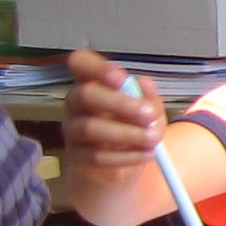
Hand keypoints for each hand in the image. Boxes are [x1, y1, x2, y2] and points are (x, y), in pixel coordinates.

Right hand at [61, 47, 165, 177]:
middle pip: (85, 94)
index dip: (98, 67)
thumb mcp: (149, 109)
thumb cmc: (133, 125)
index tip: (122, 79)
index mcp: (92, 81)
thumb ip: (149, 97)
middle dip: (120, 103)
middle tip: (149, 114)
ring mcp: (72, 129)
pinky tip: (147, 154)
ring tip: (153, 138)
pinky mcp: (77, 156)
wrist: (121, 163)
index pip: (81, 62)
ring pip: (90, 128)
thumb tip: (144, 83)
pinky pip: (97, 156)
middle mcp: (76, 102)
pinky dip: (127, 156)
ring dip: (127, 133)